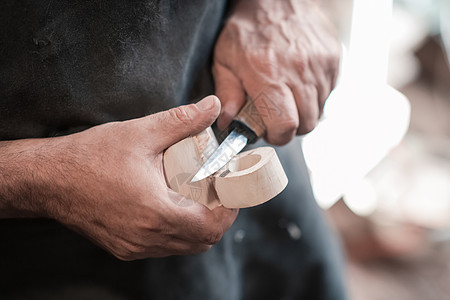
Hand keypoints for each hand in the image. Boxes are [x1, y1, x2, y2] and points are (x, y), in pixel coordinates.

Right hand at [0, 96, 237, 259]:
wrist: (49, 178)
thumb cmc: (91, 157)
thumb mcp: (141, 133)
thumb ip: (183, 120)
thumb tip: (213, 105)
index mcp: (156, 212)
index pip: (211, 227)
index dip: (229, 210)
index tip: (230, 188)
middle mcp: (147, 237)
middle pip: (201, 241)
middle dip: (217, 217)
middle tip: (218, 190)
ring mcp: (134, 246)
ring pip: (183, 246)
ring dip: (198, 225)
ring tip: (198, 196)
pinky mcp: (123, 247)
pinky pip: (162, 246)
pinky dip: (177, 230)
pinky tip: (172, 206)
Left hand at [213, 0, 339, 144]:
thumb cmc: (247, 28)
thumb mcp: (224, 59)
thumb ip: (227, 93)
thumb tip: (228, 122)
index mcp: (268, 75)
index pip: (285, 125)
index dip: (277, 136)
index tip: (270, 131)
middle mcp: (298, 72)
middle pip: (306, 124)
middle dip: (291, 128)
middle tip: (278, 115)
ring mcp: (320, 65)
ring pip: (319, 110)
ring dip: (303, 111)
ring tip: (287, 96)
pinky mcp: (333, 59)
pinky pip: (328, 92)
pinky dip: (315, 95)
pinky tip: (300, 82)